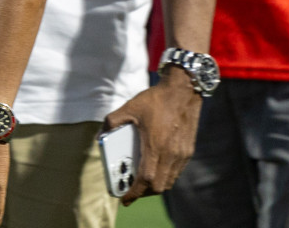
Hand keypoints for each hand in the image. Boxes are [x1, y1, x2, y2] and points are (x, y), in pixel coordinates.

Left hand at [101, 71, 202, 203]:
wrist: (183, 90)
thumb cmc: (156, 99)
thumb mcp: (129, 107)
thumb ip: (112, 122)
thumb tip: (100, 136)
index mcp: (155, 145)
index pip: (146, 179)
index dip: (135, 192)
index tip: (125, 198)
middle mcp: (171, 154)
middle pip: (158, 186)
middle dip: (143, 192)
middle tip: (132, 190)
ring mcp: (181, 154)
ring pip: (169, 181)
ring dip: (155, 186)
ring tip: (142, 182)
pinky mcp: (188, 151)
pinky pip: (176, 172)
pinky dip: (165, 176)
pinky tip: (156, 168)